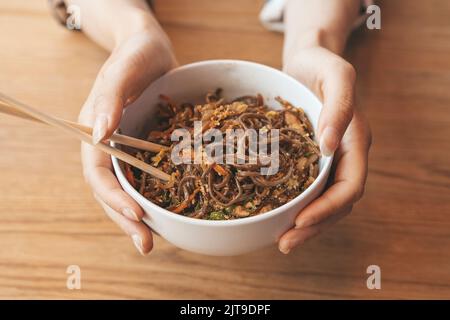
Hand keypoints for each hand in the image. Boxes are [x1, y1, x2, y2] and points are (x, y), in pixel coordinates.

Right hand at [78, 17, 176, 254]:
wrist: (152, 50)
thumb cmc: (135, 53)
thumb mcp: (123, 69)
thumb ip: (109, 98)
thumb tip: (98, 134)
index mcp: (95, 131)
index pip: (98, 173)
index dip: (114, 196)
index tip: (136, 215)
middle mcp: (109, 146)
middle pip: (112, 190)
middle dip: (127, 219)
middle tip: (146, 245)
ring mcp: (129, 150)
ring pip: (130, 190)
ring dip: (141, 217)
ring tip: (156, 240)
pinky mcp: (148, 150)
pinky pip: (149, 178)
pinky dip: (157, 197)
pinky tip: (172, 214)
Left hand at [278, 47, 371, 253]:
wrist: (308, 59)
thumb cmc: (322, 63)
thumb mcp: (336, 75)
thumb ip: (339, 107)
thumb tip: (328, 145)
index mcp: (355, 141)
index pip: (349, 186)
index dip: (328, 208)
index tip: (301, 220)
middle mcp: (343, 155)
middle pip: (336, 202)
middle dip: (313, 226)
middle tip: (285, 243)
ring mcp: (326, 159)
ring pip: (321, 201)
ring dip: (304, 224)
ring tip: (280, 240)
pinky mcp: (308, 158)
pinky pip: (305, 188)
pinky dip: (293, 205)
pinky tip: (274, 214)